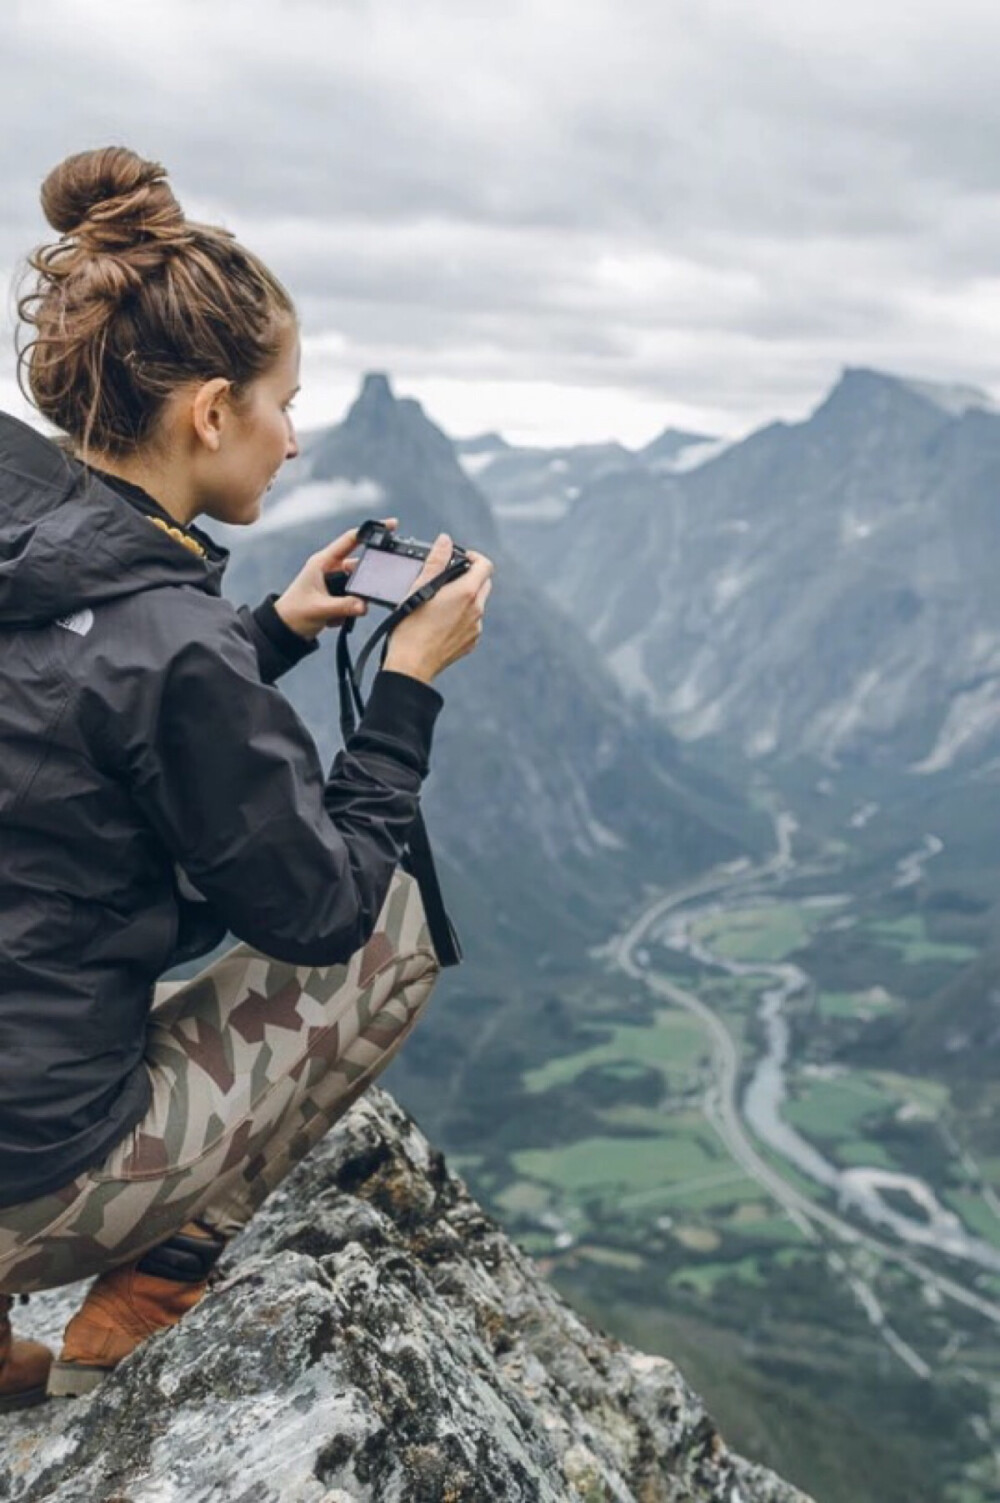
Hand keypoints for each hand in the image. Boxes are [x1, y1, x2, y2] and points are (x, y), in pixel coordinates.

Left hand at [273, 517, 398, 639]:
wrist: (285, 630)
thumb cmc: (294, 613)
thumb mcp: (319, 609)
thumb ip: (343, 606)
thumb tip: (364, 605)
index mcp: (323, 562)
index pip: (350, 540)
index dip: (371, 531)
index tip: (392, 525)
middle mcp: (330, 568)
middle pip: (360, 566)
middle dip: (364, 581)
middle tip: (363, 595)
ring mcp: (335, 583)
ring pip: (359, 586)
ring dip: (353, 601)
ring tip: (338, 614)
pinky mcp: (338, 596)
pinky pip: (354, 600)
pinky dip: (348, 611)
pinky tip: (332, 619)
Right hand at [383, 533, 493, 683]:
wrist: (411, 665)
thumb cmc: (410, 627)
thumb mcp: (418, 588)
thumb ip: (435, 561)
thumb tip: (446, 541)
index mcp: (466, 593)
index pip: (485, 565)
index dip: (474, 557)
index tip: (460, 558)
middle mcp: (477, 610)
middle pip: (484, 584)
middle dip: (470, 576)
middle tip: (448, 578)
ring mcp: (475, 628)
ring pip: (477, 604)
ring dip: (464, 597)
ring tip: (439, 602)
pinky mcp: (471, 642)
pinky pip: (472, 622)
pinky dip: (462, 616)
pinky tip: (441, 621)